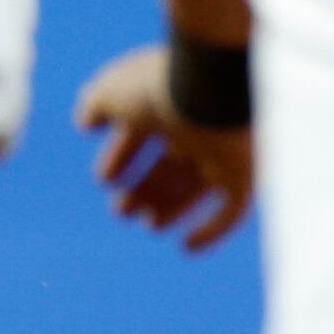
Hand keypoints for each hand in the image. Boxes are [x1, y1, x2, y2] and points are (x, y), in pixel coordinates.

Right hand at [74, 44, 251, 248]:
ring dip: (172, 207)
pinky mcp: (246, 172)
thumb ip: (96, 105)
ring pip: (197, 186)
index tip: (104, 180)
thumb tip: (86, 124)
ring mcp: (224, 149)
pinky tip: (187, 246)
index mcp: (168, 101)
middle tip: (122, 212)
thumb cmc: (159, 87)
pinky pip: (233, 208)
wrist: (212, 87)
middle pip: (171, 163)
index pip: (144, 134)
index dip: (122, 157)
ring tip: (150, 225)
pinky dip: (212, 230)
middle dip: (146, 188)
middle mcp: (197, 124)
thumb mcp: (112, 92)